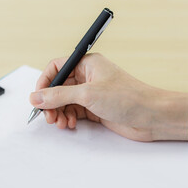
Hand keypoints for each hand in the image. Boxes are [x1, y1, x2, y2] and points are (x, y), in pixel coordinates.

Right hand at [30, 53, 187, 141]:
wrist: (151, 116)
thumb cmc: (126, 97)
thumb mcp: (88, 94)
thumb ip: (59, 95)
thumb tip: (36, 97)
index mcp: (88, 64)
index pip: (57, 67)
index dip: (45, 81)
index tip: (38, 97)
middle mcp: (88, 76)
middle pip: (59, 87)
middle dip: (51, 102)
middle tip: (48, 117)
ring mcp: (91, 93)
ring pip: (65, 101)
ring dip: (59, 112)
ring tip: (60, 123)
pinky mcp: (95, 108)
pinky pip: (74, 111)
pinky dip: (69, 118)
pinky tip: (70, 124)